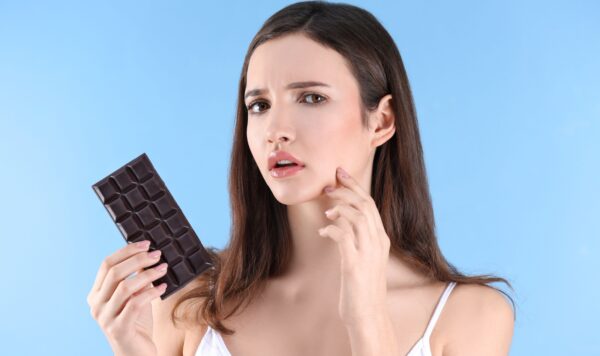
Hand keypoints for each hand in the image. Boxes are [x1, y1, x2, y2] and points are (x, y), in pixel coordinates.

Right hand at [87, 240, 168, 355]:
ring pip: (125, 287)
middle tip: (157, 254)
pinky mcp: (118, 329)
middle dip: (138, 259)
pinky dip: (151, 292)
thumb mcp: (135, 296)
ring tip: (163, 268)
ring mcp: (105, 318)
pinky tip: (163, 288)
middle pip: (115, 272)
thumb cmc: (137, 323)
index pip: (107, 264)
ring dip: (147, 274)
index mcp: (96, 294)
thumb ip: (136, 279)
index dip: (126, 251)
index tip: (146, 244)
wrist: (136, 353)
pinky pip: (135, 304)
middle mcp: (96, 305)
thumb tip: (149, 254)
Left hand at [319, 167, 390, 325]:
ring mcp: (367, 253)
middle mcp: (377, 243)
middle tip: (329, 185)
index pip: (370, 205)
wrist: (368, 316)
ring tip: (326, 209)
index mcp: (381, 239)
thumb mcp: (364, 260)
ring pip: (357, 216)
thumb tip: (341, 224)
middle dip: (346, 190)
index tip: (341, 174)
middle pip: (365, 205)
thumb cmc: (363, 288)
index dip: (355, 187)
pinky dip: (332, 228)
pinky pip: (343, 236)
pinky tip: (323, 232)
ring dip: (339, 207)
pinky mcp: (354, 265)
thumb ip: (358, 241)